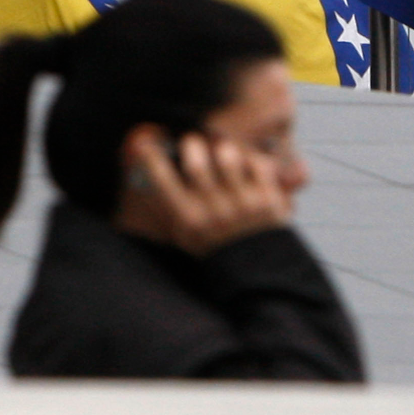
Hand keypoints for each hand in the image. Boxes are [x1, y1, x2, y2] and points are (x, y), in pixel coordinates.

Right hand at [119, 126, 292, 256]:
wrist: (256, 270)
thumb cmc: (215, 247)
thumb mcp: (185, 234)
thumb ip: (169, 206)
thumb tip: (145, 173)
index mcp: (190, 221)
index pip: (162, 181)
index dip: (150, 158)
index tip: (146, 146)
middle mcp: (214, 211)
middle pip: (196, 162)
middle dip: (191, 146)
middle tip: (193, 144)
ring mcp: (243, 203)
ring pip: (228, 155)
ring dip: (223, 149)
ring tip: (223, 156)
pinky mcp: (268, 198)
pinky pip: (257, 162)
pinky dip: (252, 158)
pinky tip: (248, 167)